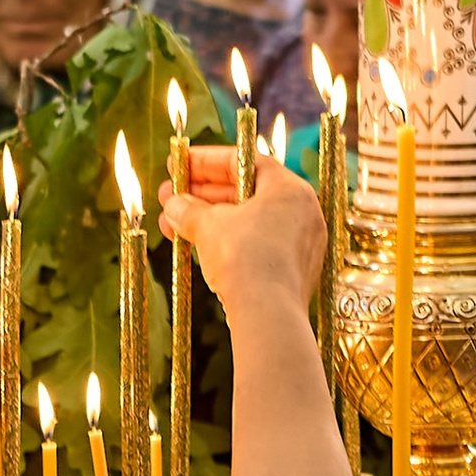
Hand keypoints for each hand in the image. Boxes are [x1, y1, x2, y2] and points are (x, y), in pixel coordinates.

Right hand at [159, 141, 324, 332]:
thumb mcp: (209, 226)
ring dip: (211, 221)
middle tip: (172, 196)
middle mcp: (302, 212)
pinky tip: (197, 247)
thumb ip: (189, 210)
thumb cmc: (244, 258)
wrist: (267, 313)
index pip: (244, 162)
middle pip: (246, 193)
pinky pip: (257, 247)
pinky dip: (229, 244)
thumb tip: (173, 205)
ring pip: (249, 223)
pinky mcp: (294, 272)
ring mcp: (301, 244)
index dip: (207, 161)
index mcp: (289, 188)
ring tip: (175, 224)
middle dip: (204, 195)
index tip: (181, 164)